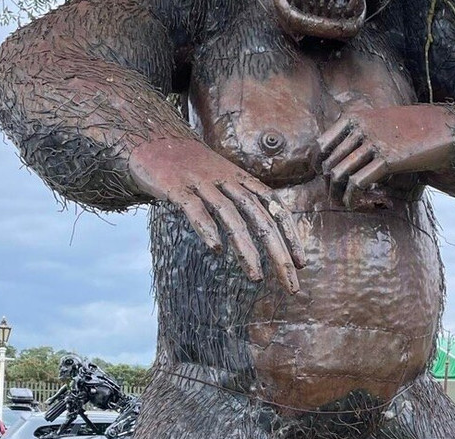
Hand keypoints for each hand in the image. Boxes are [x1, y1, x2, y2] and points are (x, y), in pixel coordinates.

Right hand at [129, 138, 304, 292]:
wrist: (153, 138)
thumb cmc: (192, 167)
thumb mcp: (225, 177)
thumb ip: (243, 199)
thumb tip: (266, 230)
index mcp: (242, 180)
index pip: (275, 208)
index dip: (291, 235)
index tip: (301, 263)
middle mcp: (227, 180)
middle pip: (261, 218)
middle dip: (278, 253)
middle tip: (290, 284)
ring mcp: (202, 182)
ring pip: (231, 217)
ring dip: (246, 248)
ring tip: (255, 277)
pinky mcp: (176, 186)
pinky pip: (194, 208)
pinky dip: (206, 227)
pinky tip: (216, 250)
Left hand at [317, 105, 453, 207]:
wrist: (441, 131)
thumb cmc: (409, 132)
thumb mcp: (378, 125)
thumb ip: (357, 137)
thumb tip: (333, 166)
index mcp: (354, 117)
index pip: (320, 145)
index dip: (317, 166)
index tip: (323, 179)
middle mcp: (361, 128)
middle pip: (329, 163)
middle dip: (329, 186)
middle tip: (336, 198)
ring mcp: (374, 143)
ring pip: (340, 175)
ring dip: (338, 195)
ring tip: (345, 203)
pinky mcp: (387, 159)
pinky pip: (357, 183)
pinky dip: (352, 198)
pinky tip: (355, 204)